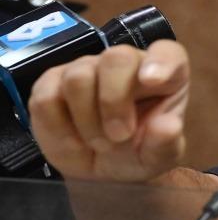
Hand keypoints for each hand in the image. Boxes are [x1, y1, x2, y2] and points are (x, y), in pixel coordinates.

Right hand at [28, 40, 189, 182]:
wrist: (102, 167)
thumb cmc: (139, 152)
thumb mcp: (159, 158)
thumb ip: (166, 143)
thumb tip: (167, 126)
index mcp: (166, 74)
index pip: (168, 52)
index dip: (160, 62)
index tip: (154, 80)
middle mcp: (126, 64)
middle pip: (116, 57)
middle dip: (114, 101)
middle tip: (120, 136)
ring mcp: (86, 69)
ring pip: (78, 77)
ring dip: (87, 119)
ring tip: (100, 143)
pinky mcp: (51, 85)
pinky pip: (46, 98)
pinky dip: (58, 128)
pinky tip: (74, 142)